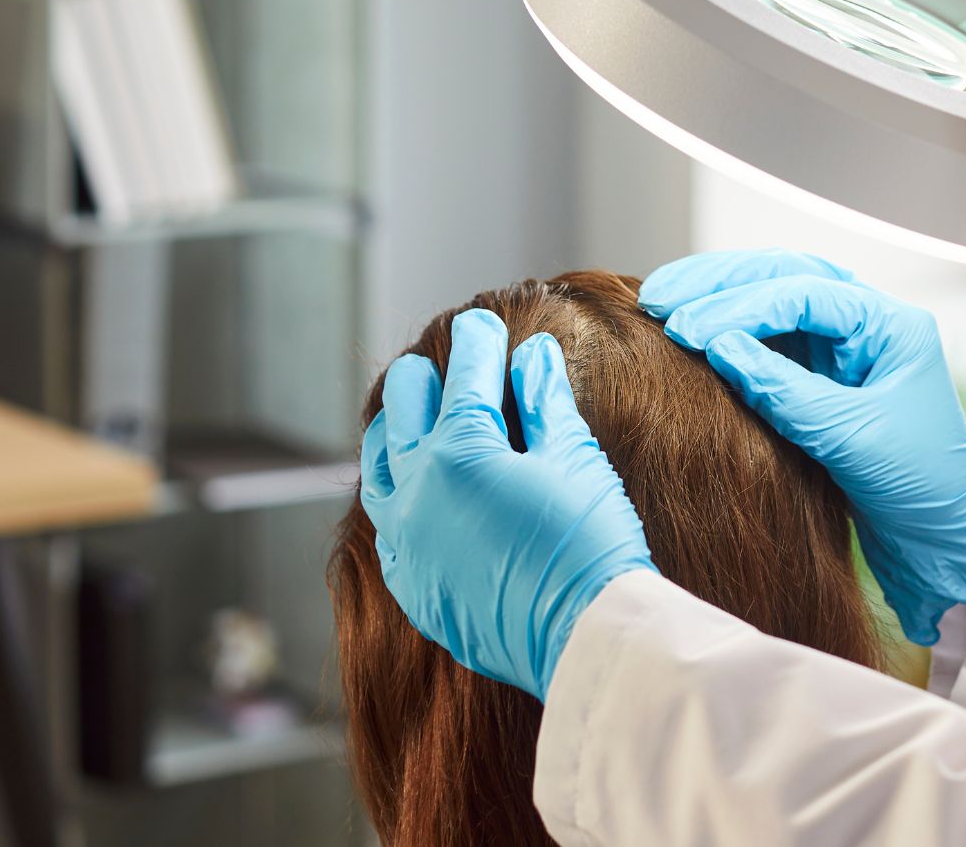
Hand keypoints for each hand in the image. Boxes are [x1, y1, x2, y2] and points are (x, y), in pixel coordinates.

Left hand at [359, 310, 654, 698]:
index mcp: (457, 453)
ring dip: (394, 432)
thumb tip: (531, 356)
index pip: (464, 378)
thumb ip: (543, 403)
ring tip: (412, 417)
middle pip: (402, 410)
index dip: (478, 344)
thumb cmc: (589, 545)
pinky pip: (386, 524)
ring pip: (377, 467)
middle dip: (425, 379)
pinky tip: (414, 490)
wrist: (584, 640)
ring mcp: (406, 543)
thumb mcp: (575, 460)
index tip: (484, 325)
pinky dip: (396, 492)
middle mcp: (415, 494)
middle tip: (444, 365)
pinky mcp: (413, 584)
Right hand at [641, 249, 965, 644]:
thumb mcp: (850, 438)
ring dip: (716, 298)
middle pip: (783, 275)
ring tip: (661, 305)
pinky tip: (688, 336)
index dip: (739, 306)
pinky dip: (726, 332)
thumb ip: (783, 390)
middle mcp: (866, 323)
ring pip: (771, 297)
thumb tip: (718, 346)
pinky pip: (767, 338)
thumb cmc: (920, 487)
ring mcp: (842, 347)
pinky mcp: (821, 376)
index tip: (687, 330)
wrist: (946, 539)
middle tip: (658, 298)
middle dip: (718, 283)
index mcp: (889, 324)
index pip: (803, 292)